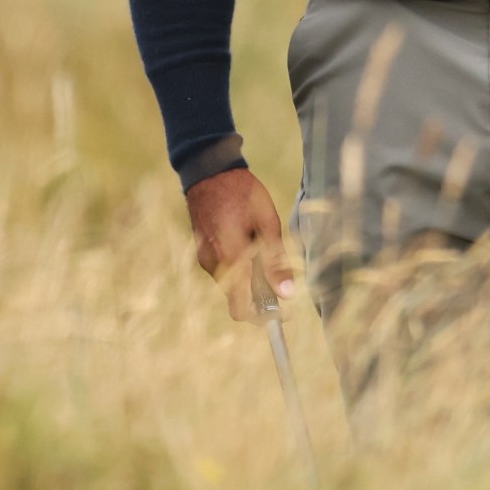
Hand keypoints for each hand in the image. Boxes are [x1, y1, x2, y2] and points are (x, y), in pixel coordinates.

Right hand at [185, 166, 298, 322]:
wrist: (209, 171)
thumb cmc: (243, 192)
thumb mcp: (268, 222)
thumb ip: (276, 260)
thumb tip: (287, 293)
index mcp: (231, 258)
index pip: (241, 307)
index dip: (262, 317)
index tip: (283, 313)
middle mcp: (213, 264)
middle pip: (236, 299)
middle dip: (260, 299)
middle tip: (282, 286)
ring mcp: (204, 259)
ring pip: (231, 285)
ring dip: (250, 282)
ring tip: (266, 256)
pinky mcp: (202, 253)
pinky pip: (224, 271)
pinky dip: (240, 270)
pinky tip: (251, 248)